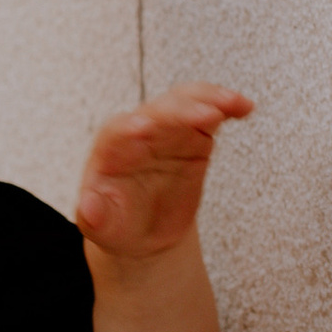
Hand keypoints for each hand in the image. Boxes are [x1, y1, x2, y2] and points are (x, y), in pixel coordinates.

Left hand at [75, 85, 254, 259]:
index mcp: (111, 148)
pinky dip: (225, 106)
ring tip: (229, 103)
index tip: (143, 128)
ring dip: (207, 100)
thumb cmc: (117, 224)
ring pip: (185, 103)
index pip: (119, 131)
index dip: (131, 128)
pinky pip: (209, 112)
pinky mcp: (193, 135)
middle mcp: (139, 130)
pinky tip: (243, 107)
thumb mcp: (101, 226)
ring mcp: (168, 129)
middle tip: (204, 115)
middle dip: (179, 112)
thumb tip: (88, 210)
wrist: (142, 230)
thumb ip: (94, 217)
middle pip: (158, 112)